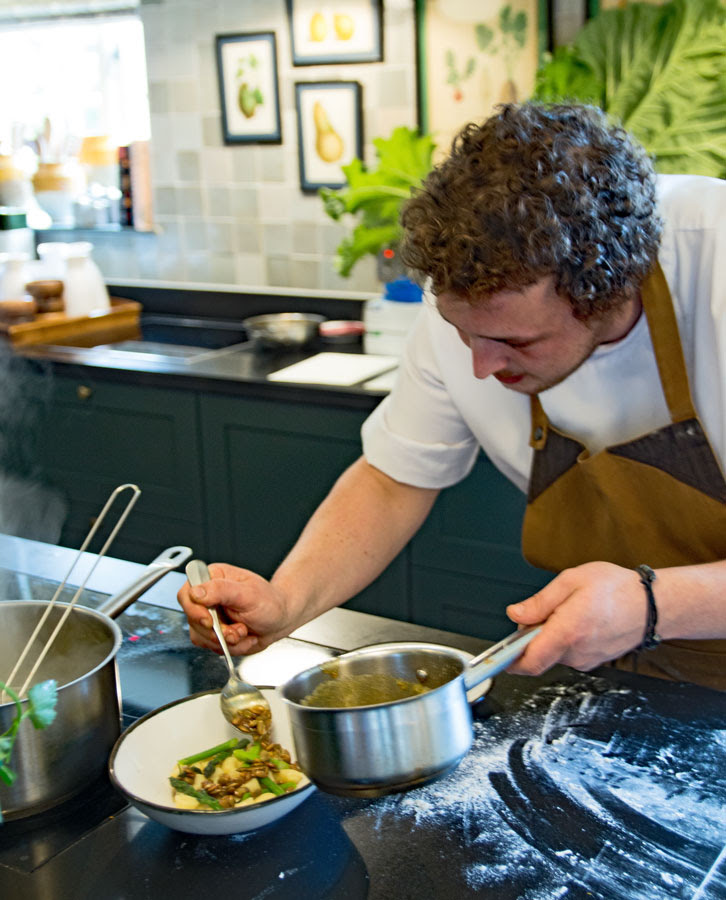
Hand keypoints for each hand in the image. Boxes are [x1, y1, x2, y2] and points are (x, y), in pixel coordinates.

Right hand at [177, 563, 292, 655]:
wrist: (279, 620)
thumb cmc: (269, 602)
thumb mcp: (248, 593)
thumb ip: (221, 590)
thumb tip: (196, 592)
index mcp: (212, 578)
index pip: (187, 594)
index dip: (194, 610)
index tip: (209, 621)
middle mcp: (207, 597)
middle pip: (192, 619)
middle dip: (217, 631)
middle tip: (237, 630)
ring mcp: (208, 616)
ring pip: (200, 636)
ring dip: (226, 640)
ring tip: (244, 631)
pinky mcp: (212, 633)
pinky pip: (210, 647)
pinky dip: (230, 647)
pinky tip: (243, 637)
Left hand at [505, 561, 646, 675]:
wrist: (653, 604)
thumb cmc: (617, 589)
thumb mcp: (571, 581)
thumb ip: (540, 602)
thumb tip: (516, 615)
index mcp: (567, 632)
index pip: (529, 661)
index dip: (508, 661)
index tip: (497, 656)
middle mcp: (576, 652)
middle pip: (538, 655)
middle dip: (531, 637)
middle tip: (541, 612)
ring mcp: (586, 659)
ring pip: (553, 653)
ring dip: (549, 636)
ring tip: (567, 611)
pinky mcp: (594, 660)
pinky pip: (569, 653)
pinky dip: (564, 639)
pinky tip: (578, 619)